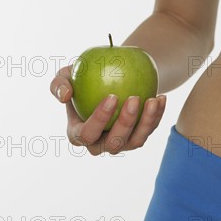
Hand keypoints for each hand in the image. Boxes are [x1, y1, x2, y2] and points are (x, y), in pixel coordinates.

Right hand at [49, 65, 166, 155]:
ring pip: (136, 141)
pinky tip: (161, 97)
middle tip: (135, 98)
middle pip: (114, 142)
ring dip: (146, 122)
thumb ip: (59, 83)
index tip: (113, 97)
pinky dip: (157, 115)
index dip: (99, 119)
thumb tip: (64, 95)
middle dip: (126, 123)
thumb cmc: (82, 79)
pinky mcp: (138, 137)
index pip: (87, 134)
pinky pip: (150, 130)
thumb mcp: (67, 76)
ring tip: (152, 100)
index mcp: (79, 134)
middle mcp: (100, 144)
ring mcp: (121, 143)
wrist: (108, 80)